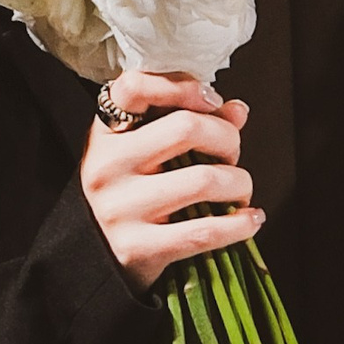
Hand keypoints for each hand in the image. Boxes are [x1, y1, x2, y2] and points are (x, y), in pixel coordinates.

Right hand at [82, 71, 260, 287]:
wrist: (92, 257)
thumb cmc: (126, 193)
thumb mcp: (141, 151)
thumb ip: (186, 122)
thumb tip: (237, 111)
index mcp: (105, 133)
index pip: (134, 87)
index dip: (182, 86)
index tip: (211, 100)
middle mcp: (107, 166)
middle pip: (186, 128)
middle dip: (226, 138)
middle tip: (231, 153)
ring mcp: (121, 208)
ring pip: (205, 180)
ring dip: (239, 183)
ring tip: (239, 189)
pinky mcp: (139, 247)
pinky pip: (205, 231)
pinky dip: (240, 224)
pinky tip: (250, 219)